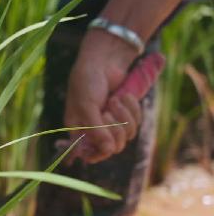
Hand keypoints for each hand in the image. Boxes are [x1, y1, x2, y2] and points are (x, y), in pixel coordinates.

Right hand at [65, 32, 142, 164]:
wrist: (104, 62)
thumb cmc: (87, 83)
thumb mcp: (87, 107)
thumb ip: (96, 130)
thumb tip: (108, 151)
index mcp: (79, 132)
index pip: (91, 154)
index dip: (99, 154)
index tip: (105, 148)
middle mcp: (96, 130)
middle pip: (114, 146)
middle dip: (114, 128)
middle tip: (107, 112)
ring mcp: (112, 123)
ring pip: (127, 134)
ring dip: (124, 116)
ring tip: (115, 99)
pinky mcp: (126, 114)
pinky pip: (136, 122)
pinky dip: (133, 109)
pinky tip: (124, 96)